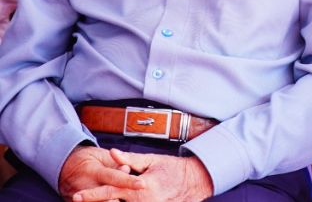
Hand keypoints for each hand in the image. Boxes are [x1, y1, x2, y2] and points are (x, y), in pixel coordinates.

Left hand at [71, 150, 212, 201]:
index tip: (77, 196)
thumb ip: (130, 159)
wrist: (196, 181)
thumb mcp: (152, 161)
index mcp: (141, 187)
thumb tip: (111, 153)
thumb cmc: (174, 169)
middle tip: (80, 200)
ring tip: (98, 201)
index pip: (110, 191)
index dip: (92, 194)